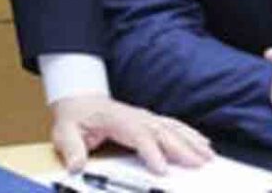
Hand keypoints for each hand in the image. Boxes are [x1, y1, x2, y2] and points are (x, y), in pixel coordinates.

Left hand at [50, 94, 213, 173]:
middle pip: (162, 132)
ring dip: (191, 141)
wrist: (79, 101)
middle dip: (182, 148)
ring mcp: (143, 117)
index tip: (162, 169)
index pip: (138, 134)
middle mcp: (135, 116)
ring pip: (172, 128)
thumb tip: (76, 165)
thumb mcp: (64, 132)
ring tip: (207, 155)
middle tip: (200, 164)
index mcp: (116, 119)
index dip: (151, 151)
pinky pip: (173, 126)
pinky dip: (189, 134)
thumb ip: (71, 148)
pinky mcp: (148, 121)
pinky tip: (201, 141)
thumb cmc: (74, 117)